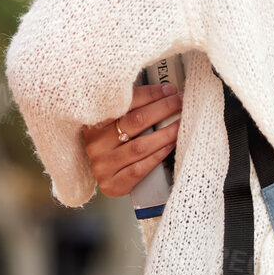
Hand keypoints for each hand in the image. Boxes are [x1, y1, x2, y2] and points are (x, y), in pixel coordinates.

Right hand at [80, 83, 181, 197]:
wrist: (101, 174)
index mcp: (93, 122)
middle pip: (135, 121)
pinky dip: (158, 156)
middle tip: (179, 103)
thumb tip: (163, 92)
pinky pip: (139, 169)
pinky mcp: (111, 184)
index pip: (125, 103)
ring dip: (165, 134)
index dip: (151, 94)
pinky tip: (170, 146)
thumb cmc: (110, 145)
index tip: (169, 90)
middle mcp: (95, 143)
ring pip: (140, 146)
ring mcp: (102, 165)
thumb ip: (130, 109)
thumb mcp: (112, 123)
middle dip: (162, 109)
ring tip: (179, 125)